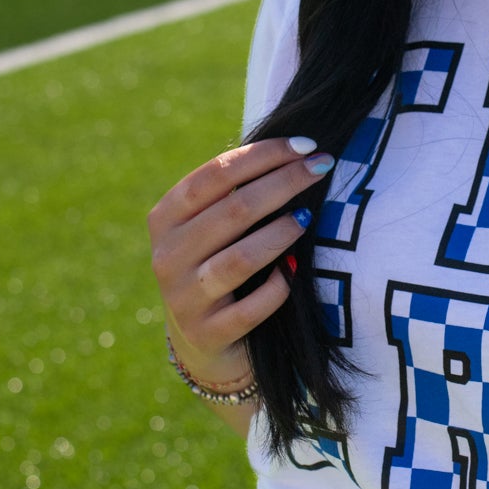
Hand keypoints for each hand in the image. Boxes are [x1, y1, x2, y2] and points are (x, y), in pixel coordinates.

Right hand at [147, 136, 333, 388]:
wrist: (201, 343)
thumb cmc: (217, 266)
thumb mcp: (212, 229)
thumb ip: (234, 195)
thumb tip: (295, 151)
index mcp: (165, 219)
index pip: (214, 176)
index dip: (263, 155)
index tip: (306, 145)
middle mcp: (167, 256)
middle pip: (232, 210)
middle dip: (284, 183)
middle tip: (322, 169)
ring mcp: (184, 298)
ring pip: (240, 259)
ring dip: (280, 233)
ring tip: (308, 216)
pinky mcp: (207, 334)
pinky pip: (250, 309)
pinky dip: (277, 288)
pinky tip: (294, 272)